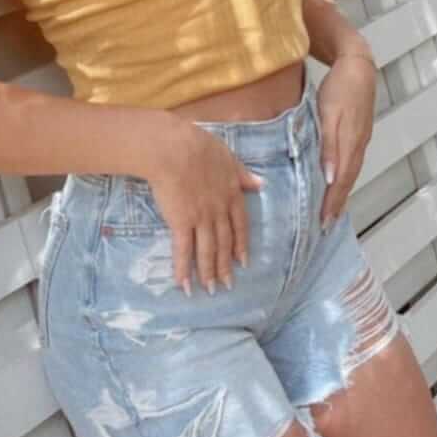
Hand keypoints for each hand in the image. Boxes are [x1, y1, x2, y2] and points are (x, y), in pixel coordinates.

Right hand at [146, 124, 263, 295]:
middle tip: (227, 285)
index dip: (241, 245)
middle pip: (225, 243)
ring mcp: (201, 219)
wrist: (174, 149)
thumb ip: (244, 175)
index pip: (240, 225)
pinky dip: (184, 269)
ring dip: (209, 272)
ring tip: (210, 290)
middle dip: (226, 266)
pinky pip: (183, 250)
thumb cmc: (199, 146)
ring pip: (207, 251)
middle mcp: (220, 211)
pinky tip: (184, 284)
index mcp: (232, 194)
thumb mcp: (229, 158)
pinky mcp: (181, 222)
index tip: (244, 261)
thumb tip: (262, 184)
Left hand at [316, 55, 376, 229]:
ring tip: (332, 210)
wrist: (357, 63)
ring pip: (351, 171)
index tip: (324, 222)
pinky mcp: (359, 132)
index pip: (341, 180)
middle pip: (348, 180)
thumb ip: (328, 144)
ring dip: (342, 192)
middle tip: (326, 225)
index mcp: (350, 142)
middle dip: (337, 203)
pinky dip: (345, 176)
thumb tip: (330, 176)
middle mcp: (358, 144)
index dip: (332, 202)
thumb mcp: (329, 113)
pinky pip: (352, 161)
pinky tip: (338, 180)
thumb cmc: (340, 86)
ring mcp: (361, 138)